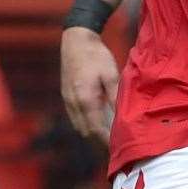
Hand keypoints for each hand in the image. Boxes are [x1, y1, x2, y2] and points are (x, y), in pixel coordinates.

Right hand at [61, 26, 120, 143]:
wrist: (76, 40)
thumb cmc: (96, 55)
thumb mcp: (110, 74)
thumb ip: (114, 97)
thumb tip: (121, 116)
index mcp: (85, 99)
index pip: (95, 129)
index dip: (106, 141)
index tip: (118, 148)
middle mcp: (73, 103)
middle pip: (86, 132)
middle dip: (99, 141)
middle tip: (116, 145)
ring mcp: (67, 100)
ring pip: (79, 126)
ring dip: (92, 133)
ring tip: (108, 136)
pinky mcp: (66, 96)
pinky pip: (75, 117)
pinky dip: (86, 123)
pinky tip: (98, 121)